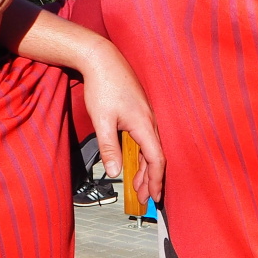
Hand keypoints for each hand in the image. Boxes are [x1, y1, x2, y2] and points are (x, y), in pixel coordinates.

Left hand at [78, 34, 165, 201]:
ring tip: (137, 185)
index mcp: (144, 124)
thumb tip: (114, 172)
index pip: (156, 159)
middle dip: (150, 179)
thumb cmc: (102, 87)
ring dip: (144, 168)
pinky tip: (132, 161)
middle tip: (145, 198)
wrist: (101, 59)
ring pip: (149, 148)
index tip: (154, 196)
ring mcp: (145, 116)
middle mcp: (149, 121)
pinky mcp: (139, 112)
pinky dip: (140, 154)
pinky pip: (144, 138)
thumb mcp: (102, 121)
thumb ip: (109, 148)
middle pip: (155, 156)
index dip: (156, 180)